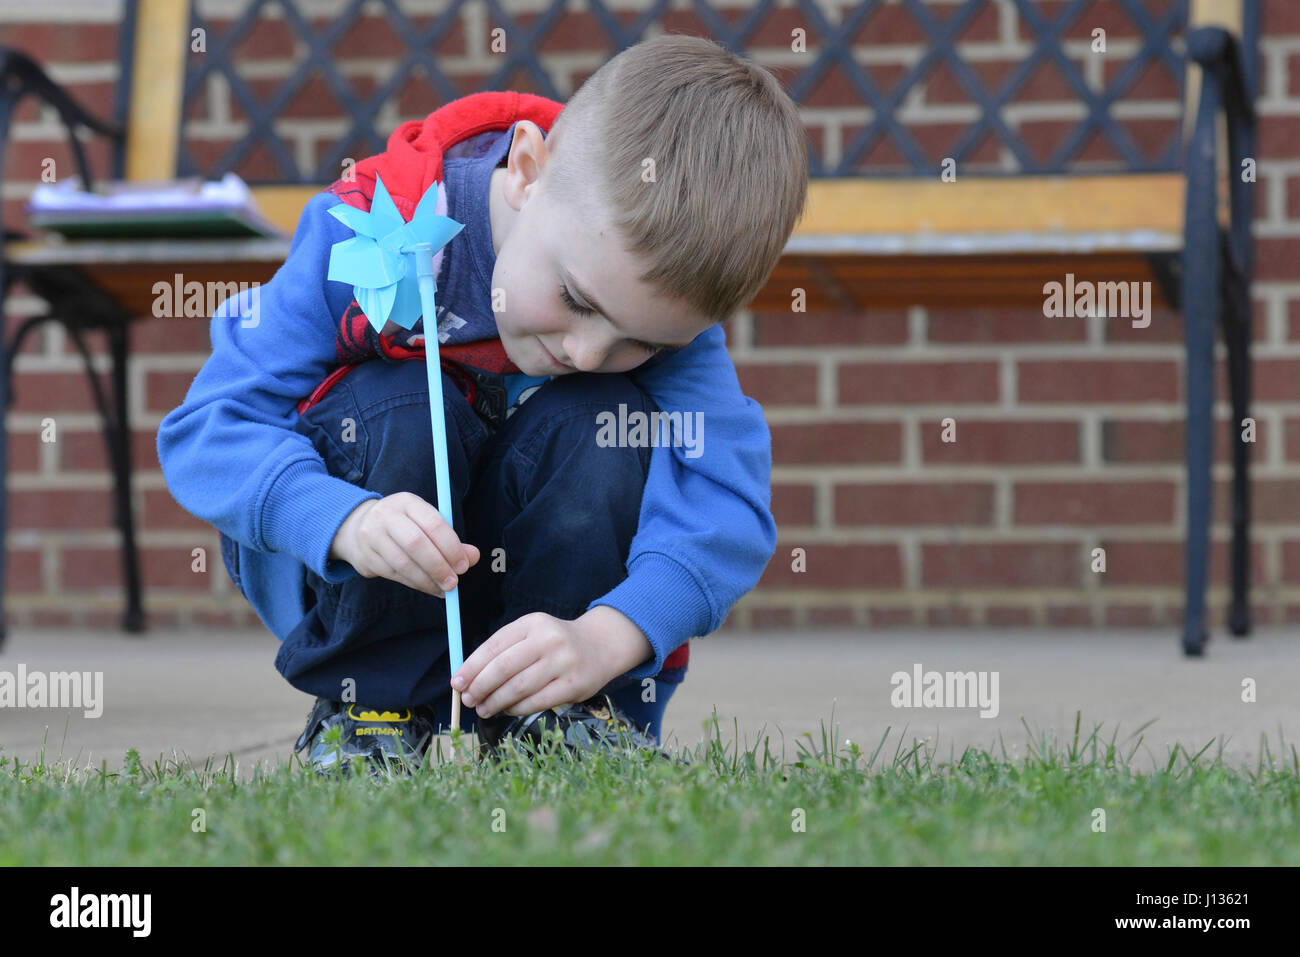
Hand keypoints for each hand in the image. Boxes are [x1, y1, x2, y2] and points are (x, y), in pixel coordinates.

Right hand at [329, 492, 479, 595]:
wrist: (359, 527)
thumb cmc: (405, 525)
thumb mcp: (426, 523)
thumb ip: (451, 539)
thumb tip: (473, 557)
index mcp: (407, 502)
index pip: (433, 523)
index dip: (451, 547)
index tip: (464, 565)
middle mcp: (387, 516)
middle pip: (416, 543)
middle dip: (438, 566)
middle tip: (454, 582)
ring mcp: (372, 536)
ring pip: (403, 563)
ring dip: (427, 580)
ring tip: (444, 589)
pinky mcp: (366, 557)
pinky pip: (394, 575)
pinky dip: (416, 584)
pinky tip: (429, 588)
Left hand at [450, 607, 652, 717]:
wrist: (600, 645)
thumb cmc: (555, 643)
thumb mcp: (531, 634)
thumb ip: (503, 650)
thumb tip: (467, 678)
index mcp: (532, 623)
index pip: (494, 646)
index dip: (471, 667)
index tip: (456, 683)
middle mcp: (548, 639)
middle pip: (504, 667)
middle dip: (480, 687)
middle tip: (468, 700)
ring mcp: (563, 662)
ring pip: (519, 687)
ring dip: (495, 702)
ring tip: (484, 709)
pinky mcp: (574, 685)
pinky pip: (536, 701)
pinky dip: (516, 708)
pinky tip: (507, 709)